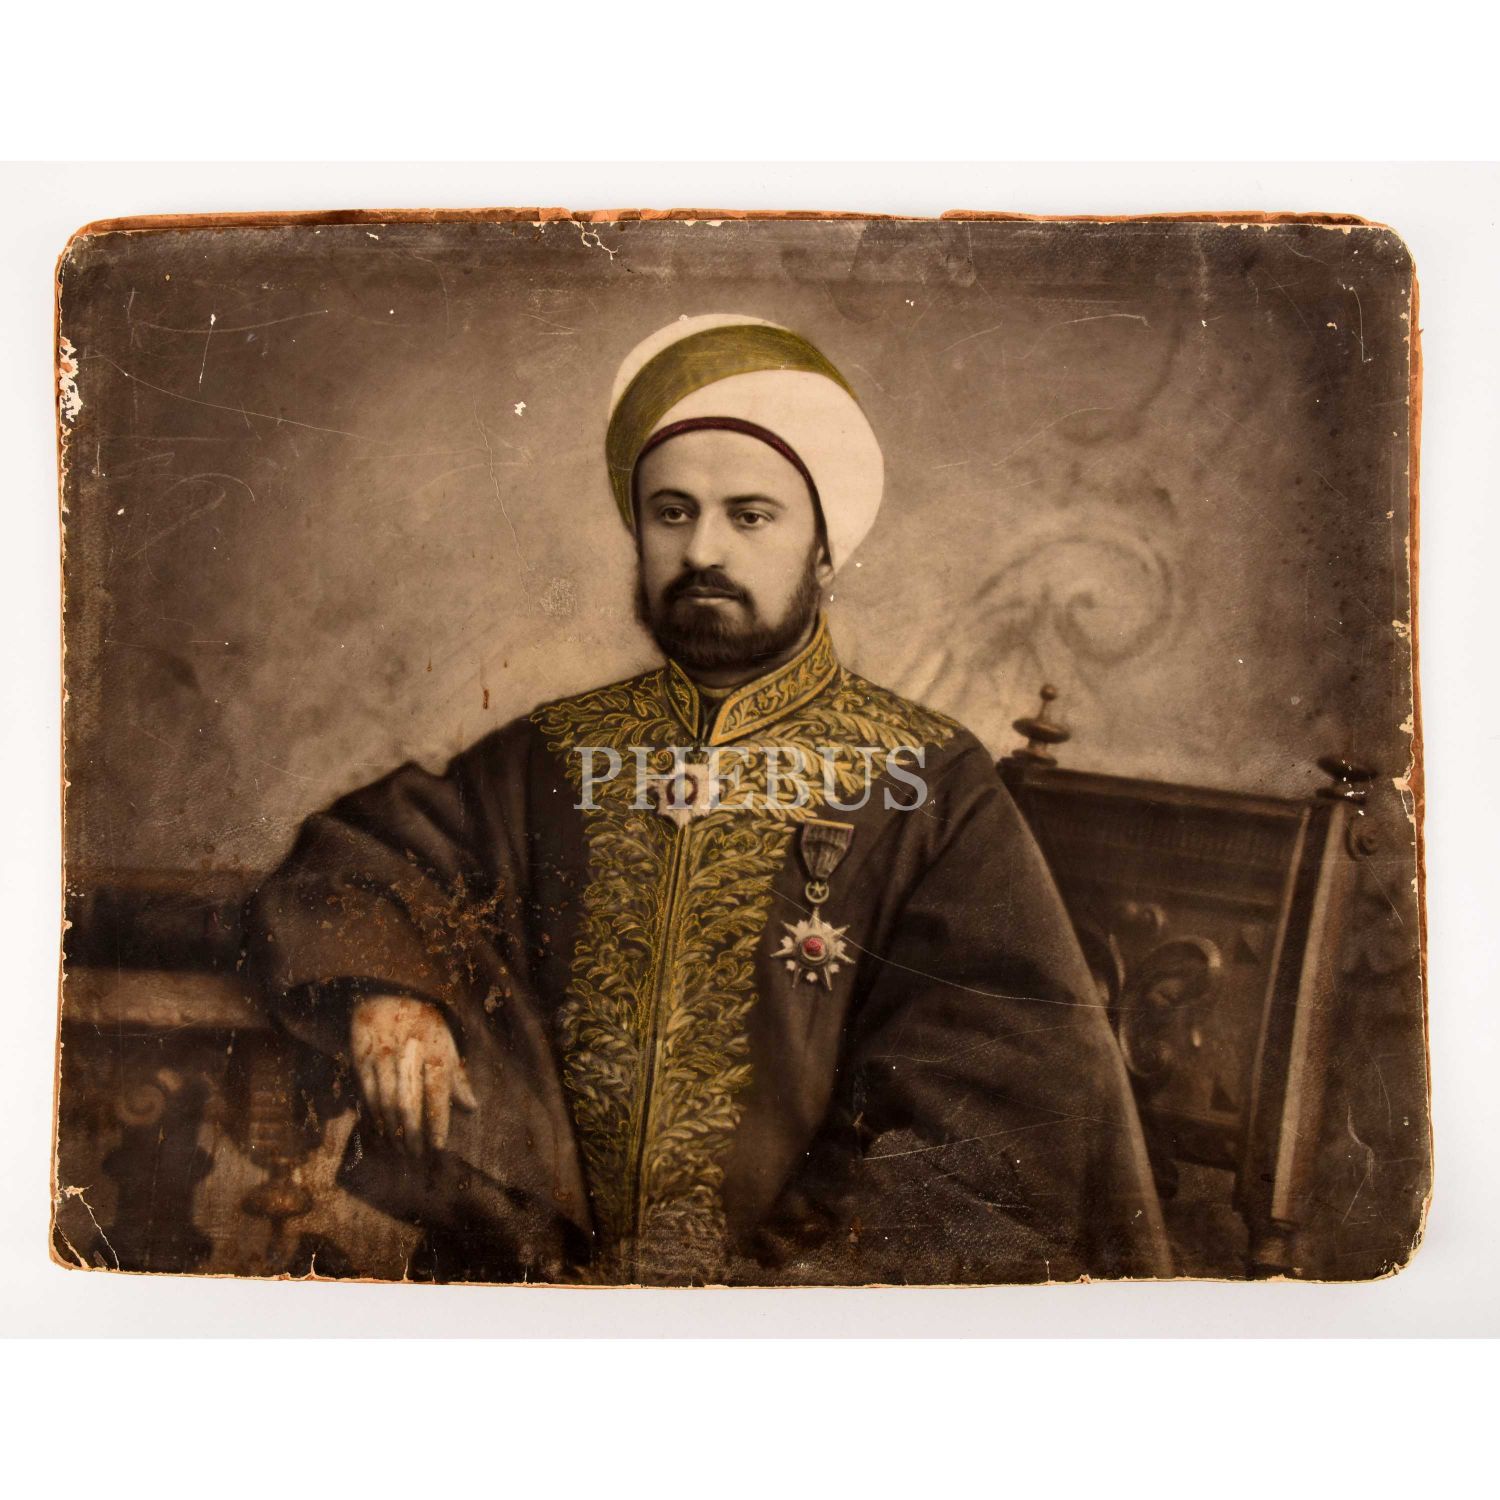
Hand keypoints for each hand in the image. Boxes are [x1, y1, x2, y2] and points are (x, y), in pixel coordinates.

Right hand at [350, 995, 477, 1153]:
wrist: (387, 995)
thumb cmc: (424, 1027)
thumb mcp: (447, 1044)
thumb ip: (458, 1078)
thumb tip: (472, 1108)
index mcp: (435, 1049)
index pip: (437, 1091)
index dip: (438, 1120)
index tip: (438, 1146)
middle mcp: (409, 1053)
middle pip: (408, 1101)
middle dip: (413, 1133)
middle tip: (416, 1156)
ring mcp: (383, 1056)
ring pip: (385, 1101)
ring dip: (392, 1130)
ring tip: (399, 1150)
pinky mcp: (361, 1058)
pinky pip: (366, 1094)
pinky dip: (373, 1117)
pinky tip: (381, 1132)